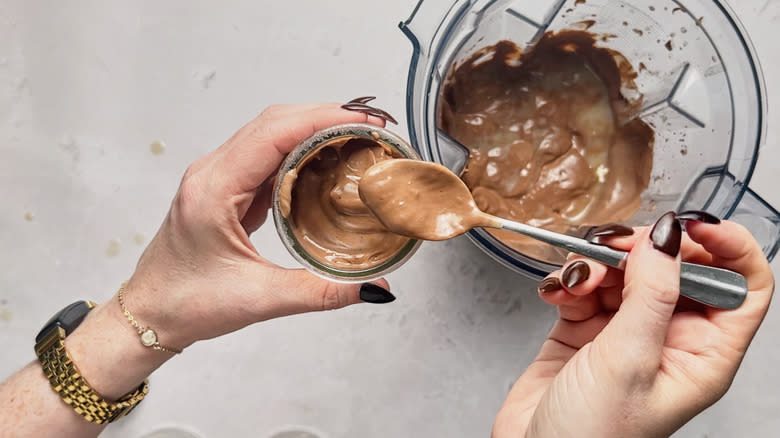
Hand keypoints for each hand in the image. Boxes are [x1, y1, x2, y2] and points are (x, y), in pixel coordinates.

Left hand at [125, 102, 394, 349]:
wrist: (149, 313)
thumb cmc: (186, 303)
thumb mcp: (261, 300)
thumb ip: (322, 292)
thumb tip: (374, 287)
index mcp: (213, 190)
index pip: (273, 134)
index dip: (321, 120)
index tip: (362, 121)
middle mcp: (211, 173)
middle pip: (273, 122)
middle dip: (324, 116)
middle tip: (370, 127)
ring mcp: (216, 177)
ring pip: (268, 133)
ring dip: (311, 128)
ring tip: (355, 137)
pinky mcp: (224, 187)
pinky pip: (264, 154)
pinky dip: (298, 148)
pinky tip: (324, 160)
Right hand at [492, 214, 773, 436]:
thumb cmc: (591, 437)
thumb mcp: (629, 361)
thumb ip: (650, 293)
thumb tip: (667, 236)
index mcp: (702, 354)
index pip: (741, 285)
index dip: (727, 247)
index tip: (692, 223)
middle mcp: (667, 339)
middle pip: (675, 268)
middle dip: (643, 249)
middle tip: (615, 247)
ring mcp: (624, 333)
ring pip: (624, 271)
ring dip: (597, 264)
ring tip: (578, 279)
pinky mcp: (584, 329)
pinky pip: (585, 285)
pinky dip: (569, 280)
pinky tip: (557, 292)